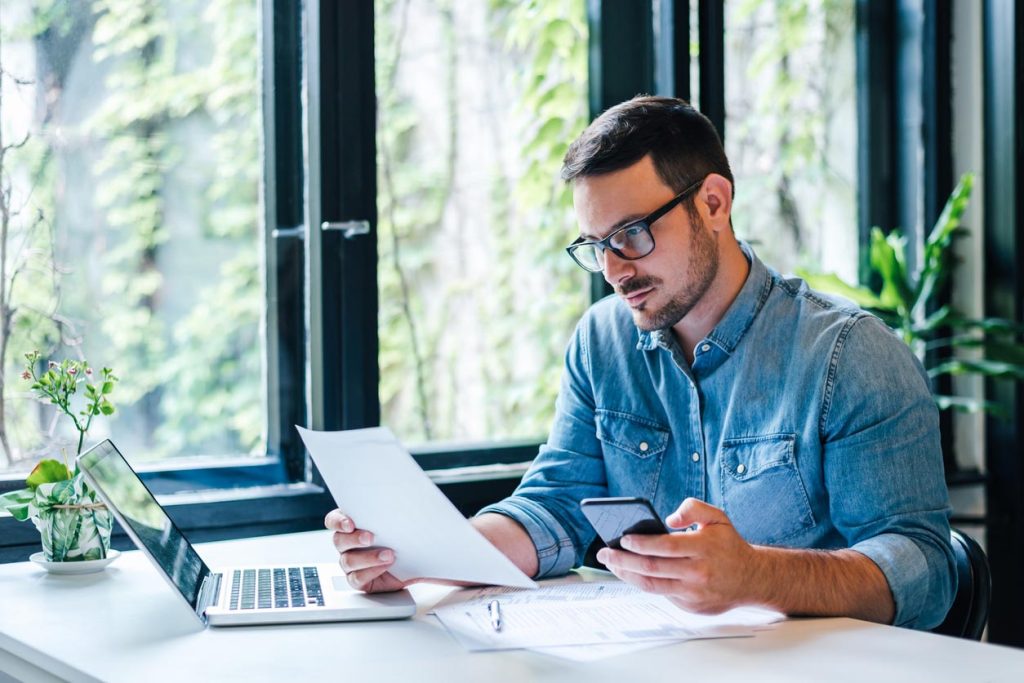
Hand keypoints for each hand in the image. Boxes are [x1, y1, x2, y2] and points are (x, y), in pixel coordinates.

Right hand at [324, 509, 405, 592]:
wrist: (411, 563)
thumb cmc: (401, 539)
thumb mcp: (396, 524)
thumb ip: (388, 516)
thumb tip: (396, 508)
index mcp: (351, 526)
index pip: (334, 520)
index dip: (338, 522)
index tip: (350, 524)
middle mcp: (347, 544)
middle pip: (339, 540)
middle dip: (354, 539)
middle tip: (370, 538)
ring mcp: (350, 563)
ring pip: (348, 560)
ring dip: (368, 558)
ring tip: (388, 555)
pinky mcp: (358, 580)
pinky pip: (357, 578)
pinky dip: (372, 572)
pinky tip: (386, 566)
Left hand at [595, 498, 759, 613]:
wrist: (752, 578)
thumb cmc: (729, 545)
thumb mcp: (718, 517)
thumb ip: (693, 508)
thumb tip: (669, 519)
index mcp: (703, 548)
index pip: (665, 547)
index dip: (641, 544)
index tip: (622, 538)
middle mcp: (698, 573)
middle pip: (653, 568)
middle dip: (624, 561)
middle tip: (604, 553)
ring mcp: (694, 593)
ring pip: (653, 586)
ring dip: (627, 575)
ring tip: (612, 564)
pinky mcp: (691, 606)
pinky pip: (662, 594)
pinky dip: (644, 583)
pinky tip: (630, 573)